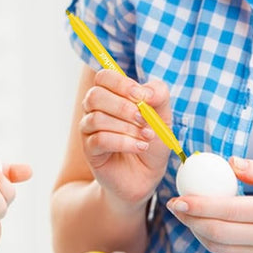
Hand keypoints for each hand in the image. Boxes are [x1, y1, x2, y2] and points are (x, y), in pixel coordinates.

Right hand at [79, 69, 172, 204]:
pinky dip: (124, 142)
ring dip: (127, 127)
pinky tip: (139, 147)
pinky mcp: (90, 150)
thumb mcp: (163, 115)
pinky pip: (100, 140)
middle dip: (123, 107)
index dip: (121, 84)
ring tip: (146, 137)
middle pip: (95, 96)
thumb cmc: (151, 141)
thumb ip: (158, 95)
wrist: (147, 175)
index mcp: (111, 94)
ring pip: (97, 119)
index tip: (141, 97)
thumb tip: (145, 92)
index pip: (103, 77)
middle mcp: (95, 109)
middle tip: (144, 119)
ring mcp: (89, 130)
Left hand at [166, 157, 252, 252]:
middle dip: (189, 220)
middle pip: (218, 233)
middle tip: (172, 205)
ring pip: (220, 249)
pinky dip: (211, 243)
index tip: (177, 198)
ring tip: (183, 215)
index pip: (228, 211)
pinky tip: (202, 227)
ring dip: (196, 232)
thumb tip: (230, 162)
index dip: (198, 205)